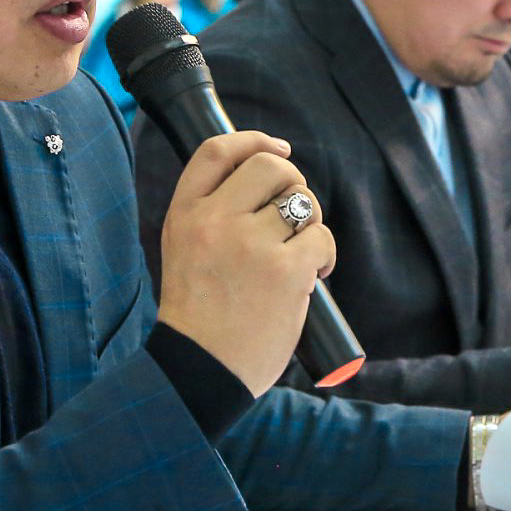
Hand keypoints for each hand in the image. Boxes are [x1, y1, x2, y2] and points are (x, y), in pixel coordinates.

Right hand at [155, 131, 335, 396]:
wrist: (200, 371)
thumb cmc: (199, 318)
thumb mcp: (184, 253)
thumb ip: (213, 216)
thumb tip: (271, 182)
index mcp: (184, 215)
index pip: (217, 151)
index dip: (254, 140)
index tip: (278, 148)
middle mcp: (215, 221)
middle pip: (270, 166)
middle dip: (294, 182)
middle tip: (295, 215)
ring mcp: (250, 244)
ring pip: (302, 201)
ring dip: (312, 222)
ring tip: (303, 253)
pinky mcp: (285, 271)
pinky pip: (321, 239)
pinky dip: (326, 255)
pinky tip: (315, 275)